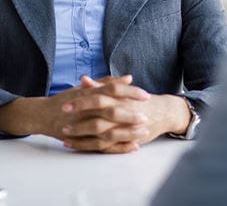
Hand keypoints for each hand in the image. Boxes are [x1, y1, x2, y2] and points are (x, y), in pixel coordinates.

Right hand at [0, 75, 150, 152]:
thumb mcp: (83, 88)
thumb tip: (128, 77)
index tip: (145, 95)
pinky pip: (101, 145)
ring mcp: (81, 126)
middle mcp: (84, 109)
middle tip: (147, 115)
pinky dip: (118, 147)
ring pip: (107, 130)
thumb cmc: (65, 100)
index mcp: (87, 94)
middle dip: (130, 114)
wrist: (42, 115)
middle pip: (110, 111)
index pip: (111, 90)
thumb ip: (106, 82)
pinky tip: (132, 146)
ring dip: (127, 132)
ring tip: (143, 132)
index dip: (129, 92)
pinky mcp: (81, 139)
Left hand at [62, 76, 191, 152]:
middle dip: (79, 120)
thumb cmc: (139, 101)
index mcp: (119, 99)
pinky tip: (72, 145)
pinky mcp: (123, 141)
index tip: (66, 102)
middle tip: (63, 119)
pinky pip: (104, 147)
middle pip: (98, 117)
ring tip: (64, 135)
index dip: (82, 101)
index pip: (98, 98)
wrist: (163, 113)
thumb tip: (83, 79)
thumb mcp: (122, 91)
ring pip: (100, 134)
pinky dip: (88, 146)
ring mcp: (123, 129)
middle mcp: (121, 114)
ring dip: (81, 135)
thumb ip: (102, 85)